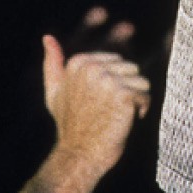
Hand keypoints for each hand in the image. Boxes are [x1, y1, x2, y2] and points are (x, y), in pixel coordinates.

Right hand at [42, 33, 150, 179]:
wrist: (79, 155)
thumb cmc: (70, 125)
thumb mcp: (55, 93)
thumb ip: (52, 63)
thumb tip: (47, 37)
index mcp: (79, 62)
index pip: (117, 61)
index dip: (113, 83)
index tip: (97, 102)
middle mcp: (92, 67)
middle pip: (131, 68)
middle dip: (125, 90)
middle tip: (107, 111)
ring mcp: (107, 79)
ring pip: (140, 80)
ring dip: (135, 100)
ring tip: (116, 115)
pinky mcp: (122, 93)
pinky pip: (145, 94)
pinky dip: (141, 109)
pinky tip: (125, 121)